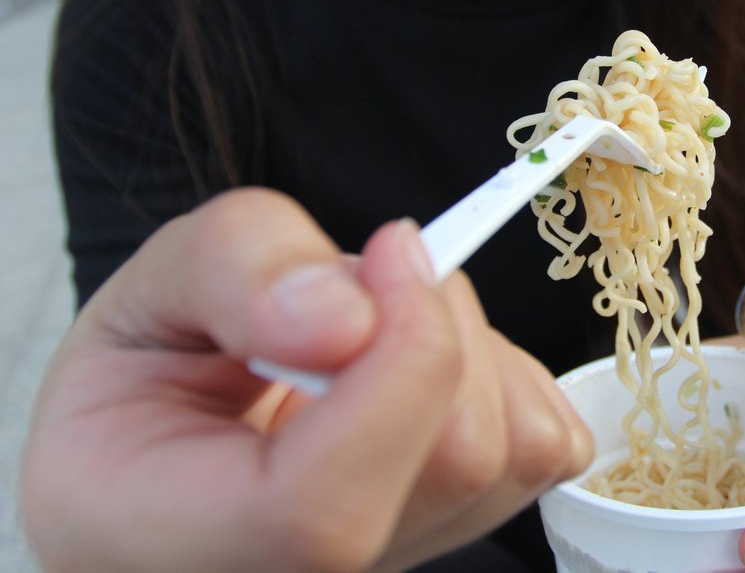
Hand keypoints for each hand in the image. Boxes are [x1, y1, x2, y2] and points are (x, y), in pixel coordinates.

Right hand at [20, 188, 592, 572]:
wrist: (176, 431)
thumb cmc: (153, 377)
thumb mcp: (153, 287)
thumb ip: (234, 271)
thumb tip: (347, 315)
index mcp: (196, 546)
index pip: (328, 510)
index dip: (397, 362)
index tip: (391, 249)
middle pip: (457, 458)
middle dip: (436, 319)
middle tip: (370, 275)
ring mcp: (402, 561)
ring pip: (516, 448)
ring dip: (472, 341)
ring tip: (383, 327)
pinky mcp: (465, 526)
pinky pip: (545, 446)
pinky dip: (507, 374)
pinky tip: (424, 366)